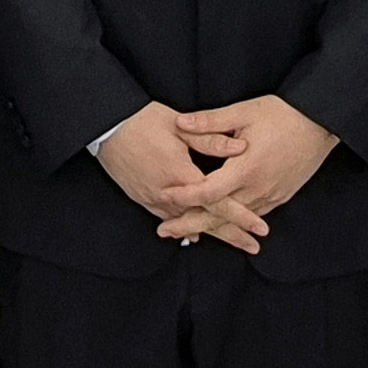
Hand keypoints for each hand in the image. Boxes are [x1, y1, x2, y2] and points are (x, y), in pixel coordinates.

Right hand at [97, 103, 269, 250]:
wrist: (107, 125)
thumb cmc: (144, 121)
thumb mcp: (180, 125)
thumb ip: (211, 139)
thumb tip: (241, 148)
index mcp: (182, 174)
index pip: (218, 202)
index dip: (242, 216)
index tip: (260, 228)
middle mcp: (168, 193)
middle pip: (205, 220)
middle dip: (232, 235)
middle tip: (254, 247)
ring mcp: (153, 198)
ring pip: (186, 223)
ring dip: (210, 232)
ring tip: (233, 242)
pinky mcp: (141, 198)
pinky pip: (166, 219)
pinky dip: (183, 228)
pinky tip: (193, 235)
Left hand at [170, 95, 341, 245]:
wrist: (321, 123)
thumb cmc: (283, 114)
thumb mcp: (244, 112)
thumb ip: (210, 122)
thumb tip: (180, 123)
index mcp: (245, 169)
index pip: (207, 192)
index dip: (183, 195)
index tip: (163, 194)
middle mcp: (258, 188)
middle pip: (218, 215)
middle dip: (189, 224)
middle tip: (163, 231)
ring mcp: (271, 195)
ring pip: (235, 220)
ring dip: (210, 226)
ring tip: (186, 232)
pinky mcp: (280, 197)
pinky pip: (252, 215)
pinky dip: (234, 222)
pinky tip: (221, 224)